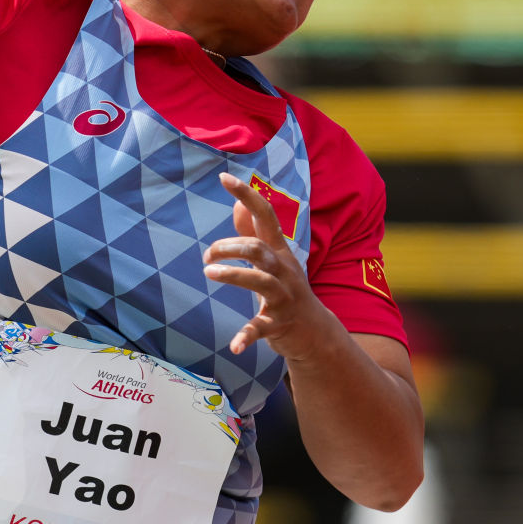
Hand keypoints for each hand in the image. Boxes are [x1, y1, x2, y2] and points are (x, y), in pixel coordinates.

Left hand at [203, 172, 328, 358]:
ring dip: (233, 275)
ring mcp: (283, 297)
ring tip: (209, 272)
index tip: (225, 177)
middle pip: (258, 248)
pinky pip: (261, 327)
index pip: (265, 215)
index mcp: (279, 251)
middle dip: (230, 246)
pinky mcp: (279, 324)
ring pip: (260, 281)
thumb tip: (237, 203)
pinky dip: (247, 336)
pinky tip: (234, 345)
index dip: (247, 195)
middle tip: (207, 255)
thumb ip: (255, 232)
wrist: (316, 333)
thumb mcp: (273, 259)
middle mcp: (283, 270)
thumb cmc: (286, 289)